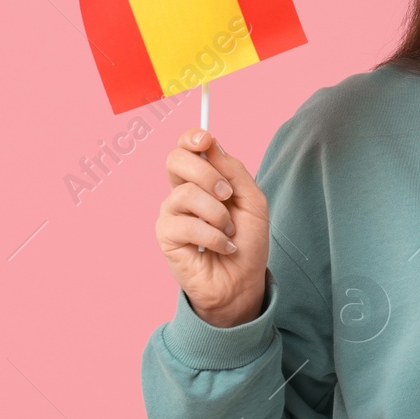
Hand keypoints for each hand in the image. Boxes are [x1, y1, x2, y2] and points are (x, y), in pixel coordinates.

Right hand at [156, 130, 269, 326]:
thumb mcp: (253, 201)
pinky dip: (214, 236)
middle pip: (175, 160)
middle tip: (227, 194)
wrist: (243, 281)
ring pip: (186, 193)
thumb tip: (211, 145)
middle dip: (206, 173)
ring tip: (228, 231)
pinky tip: (223, 247)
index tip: (205, 140)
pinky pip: (187, 224)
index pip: (186, 148)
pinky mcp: (166, 235)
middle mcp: (182, 192)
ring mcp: (171, 213)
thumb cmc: (248, 242)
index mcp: (202, 179)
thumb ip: (234, 171)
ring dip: (218, 214)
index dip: (191, 137)